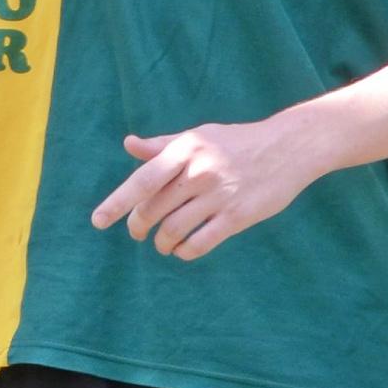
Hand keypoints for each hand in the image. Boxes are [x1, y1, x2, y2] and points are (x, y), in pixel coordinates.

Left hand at [91, 114, 323, 262]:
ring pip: (173, 230)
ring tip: (161, 243)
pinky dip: (185, 251)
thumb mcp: (200, 136)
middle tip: (137, 232)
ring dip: (161, 242)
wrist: (289, 147)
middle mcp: (199, 172)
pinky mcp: (237, 217)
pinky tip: (182, 250)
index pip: (142, 181)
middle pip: (153, 209)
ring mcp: (218, 195)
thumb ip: (163, 146)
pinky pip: (200, 243)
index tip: (98, 221)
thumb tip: (129, 145)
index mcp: (185, 149)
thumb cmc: (238, 141)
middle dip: (138, 226)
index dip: (117, 203)